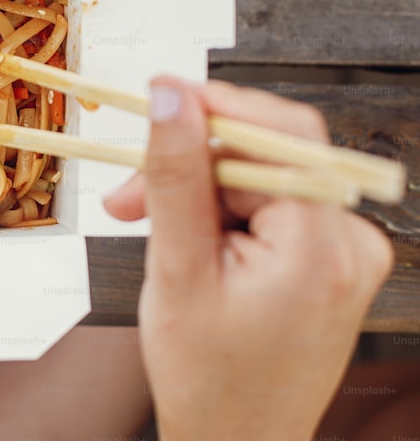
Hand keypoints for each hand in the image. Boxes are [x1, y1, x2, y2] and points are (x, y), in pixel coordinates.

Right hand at [104, 78, 393, 439]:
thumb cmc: (208, 378)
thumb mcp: (177, 270)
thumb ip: (176, 177)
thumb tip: (170, 97)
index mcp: (323, 251)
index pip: (286, 135)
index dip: (221, 105)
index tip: (161, 96)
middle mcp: (351, 245)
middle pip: (263, 161)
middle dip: (189, 169)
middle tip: (126, 196)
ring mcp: (344, 255)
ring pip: (259, 185)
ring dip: (197, 196)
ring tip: (144, 225)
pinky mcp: (328, 263)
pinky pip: (270, 210)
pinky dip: (221, 217)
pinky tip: (186, 243)